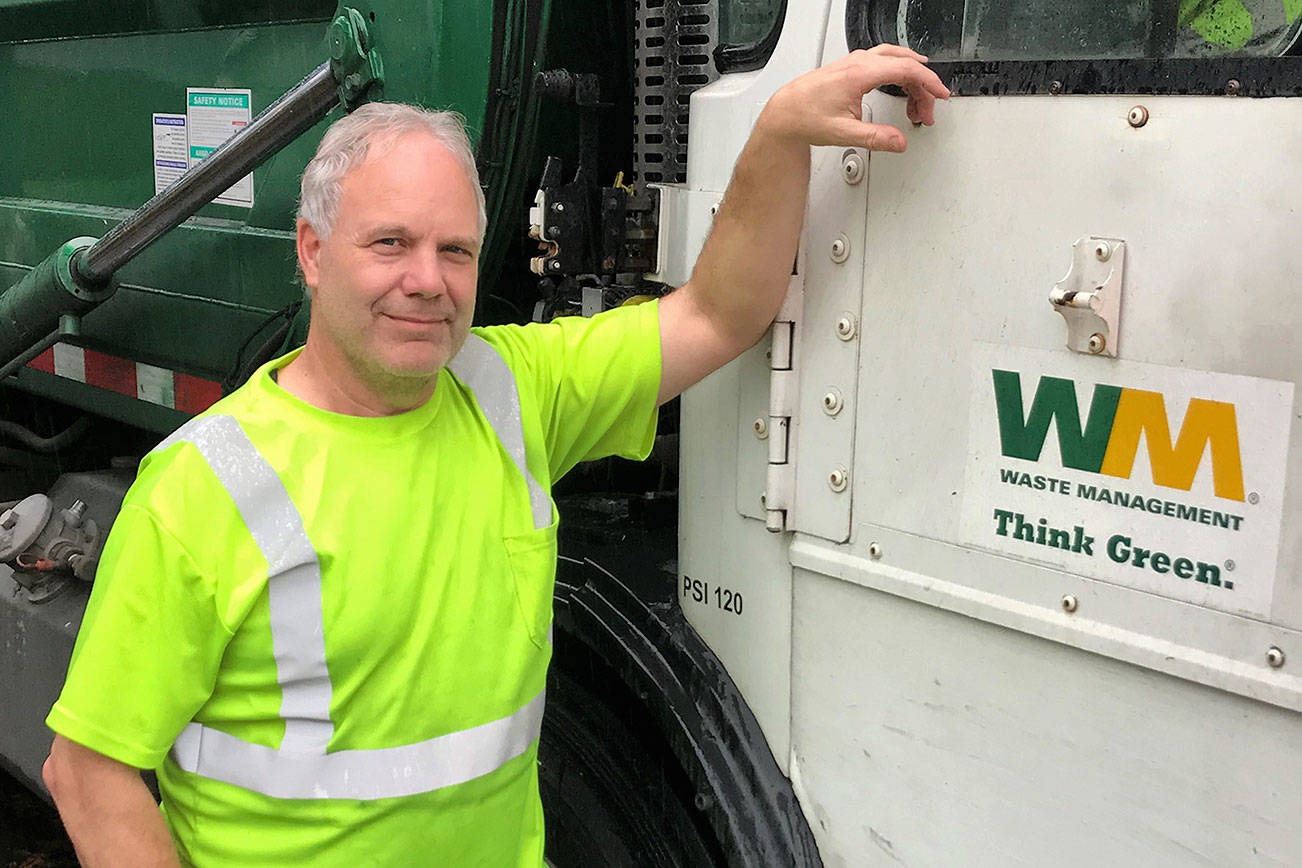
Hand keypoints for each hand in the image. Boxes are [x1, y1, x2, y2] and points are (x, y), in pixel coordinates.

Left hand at [759, 45, 949, 152]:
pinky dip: (899, 72)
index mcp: (859, 74)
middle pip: (905, 64)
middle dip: (922, 87)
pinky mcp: (852, 66)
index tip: (941, 95)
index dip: (929, 83)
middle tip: (927, 111)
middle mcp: (858, 62)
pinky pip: (884, 61)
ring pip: (895, 60)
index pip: (906, 70)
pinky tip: (903, 84)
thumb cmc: (806, 118)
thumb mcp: (844, 133)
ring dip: (911, 79)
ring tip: (917, 104)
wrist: (785, 113)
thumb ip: (875, 138)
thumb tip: (899, 142)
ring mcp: (854, 62)